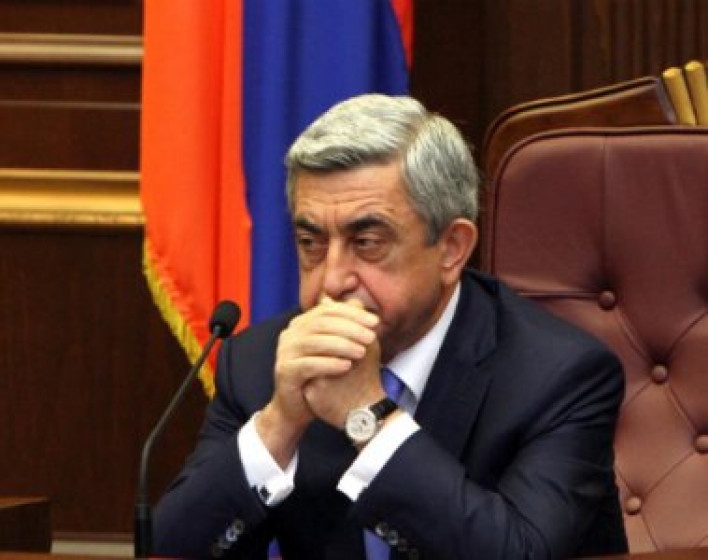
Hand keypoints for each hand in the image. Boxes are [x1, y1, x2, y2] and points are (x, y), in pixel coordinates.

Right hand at [257, 297, 378, 466]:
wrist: (298, 407)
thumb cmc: (321, 375)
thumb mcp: (335, 347)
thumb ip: (345, 325)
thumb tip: (359, 302)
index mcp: (302, 323)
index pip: (328, 310)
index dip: (352, 313)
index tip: (375, 322)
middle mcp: (290, 334)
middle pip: (321, 323)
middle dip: (350, 328)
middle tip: (371, 337)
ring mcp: (284, 352)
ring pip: (313, 342)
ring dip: (341, 345)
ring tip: (362, 352)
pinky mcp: (284, 371)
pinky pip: (307, 365)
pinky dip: (328, 364)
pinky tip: (347, 366)